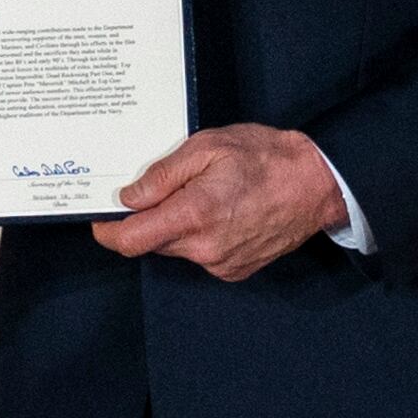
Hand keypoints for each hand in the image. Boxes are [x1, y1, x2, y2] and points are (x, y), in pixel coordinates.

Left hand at [89, 125, 347, 281]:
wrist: (317, 185)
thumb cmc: (266, 158)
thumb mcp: (207, 147)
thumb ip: (163, 175)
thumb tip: (128, 197)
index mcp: (195, 215)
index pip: (131, 240)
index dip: (108, 231)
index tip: (101, 219)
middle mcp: (205, 248)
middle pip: (151, 243)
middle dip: (146, 220)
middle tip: (162, 189)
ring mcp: (221, 263)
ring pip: (176, 248)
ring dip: (175, 226)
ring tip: (200, 194)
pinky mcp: (234, 270)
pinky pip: (199, 255)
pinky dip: (198, 236)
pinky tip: (219, 211)